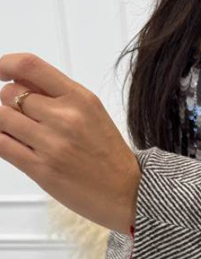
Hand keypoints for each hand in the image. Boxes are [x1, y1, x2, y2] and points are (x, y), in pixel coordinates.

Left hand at [0, 53, 140, 233]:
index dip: (5, 64)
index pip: (30, 66)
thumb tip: (20, 81)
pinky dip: (1, 140)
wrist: (129, 193)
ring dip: (4, 124)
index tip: (0, 71)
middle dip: (8, 103)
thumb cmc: (110, 157)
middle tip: (21, 116)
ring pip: (1, 118)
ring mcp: (52, 144)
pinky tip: (13, 144)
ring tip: (21, 134)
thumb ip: (59, 96)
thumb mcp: (92, 113)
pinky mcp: (41, 169)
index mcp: (80, 98)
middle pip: (10, 94)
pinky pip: (2, 145)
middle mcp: (66, 117)